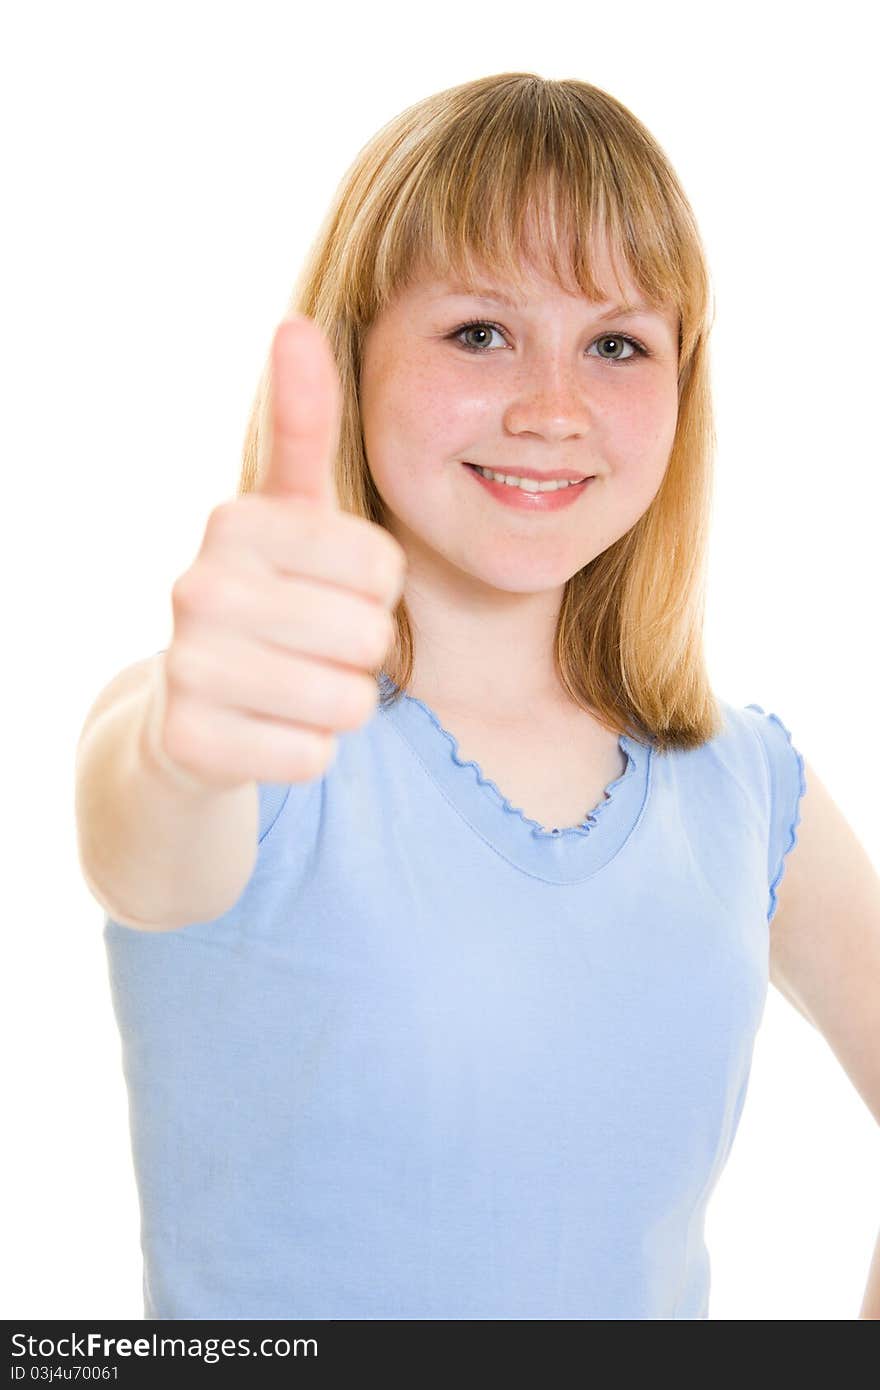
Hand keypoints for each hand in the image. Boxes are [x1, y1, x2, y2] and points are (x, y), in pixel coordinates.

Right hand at [144, 314, 406, 791]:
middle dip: (360, 651)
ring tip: (294, 687)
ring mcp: (187, 667)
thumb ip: (304, 425)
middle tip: (311, 646)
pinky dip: (307, 752)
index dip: (376, 592)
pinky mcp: (189, 742)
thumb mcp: (286, 514)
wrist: (189, 706)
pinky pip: (312, 757)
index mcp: (235, 522)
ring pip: (346, 701)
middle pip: (370, 636)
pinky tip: (268, 729)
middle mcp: (198, 587)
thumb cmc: (264, 599)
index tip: (330, 590)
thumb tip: (295, 322)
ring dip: (339, 704)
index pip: (383, 567)